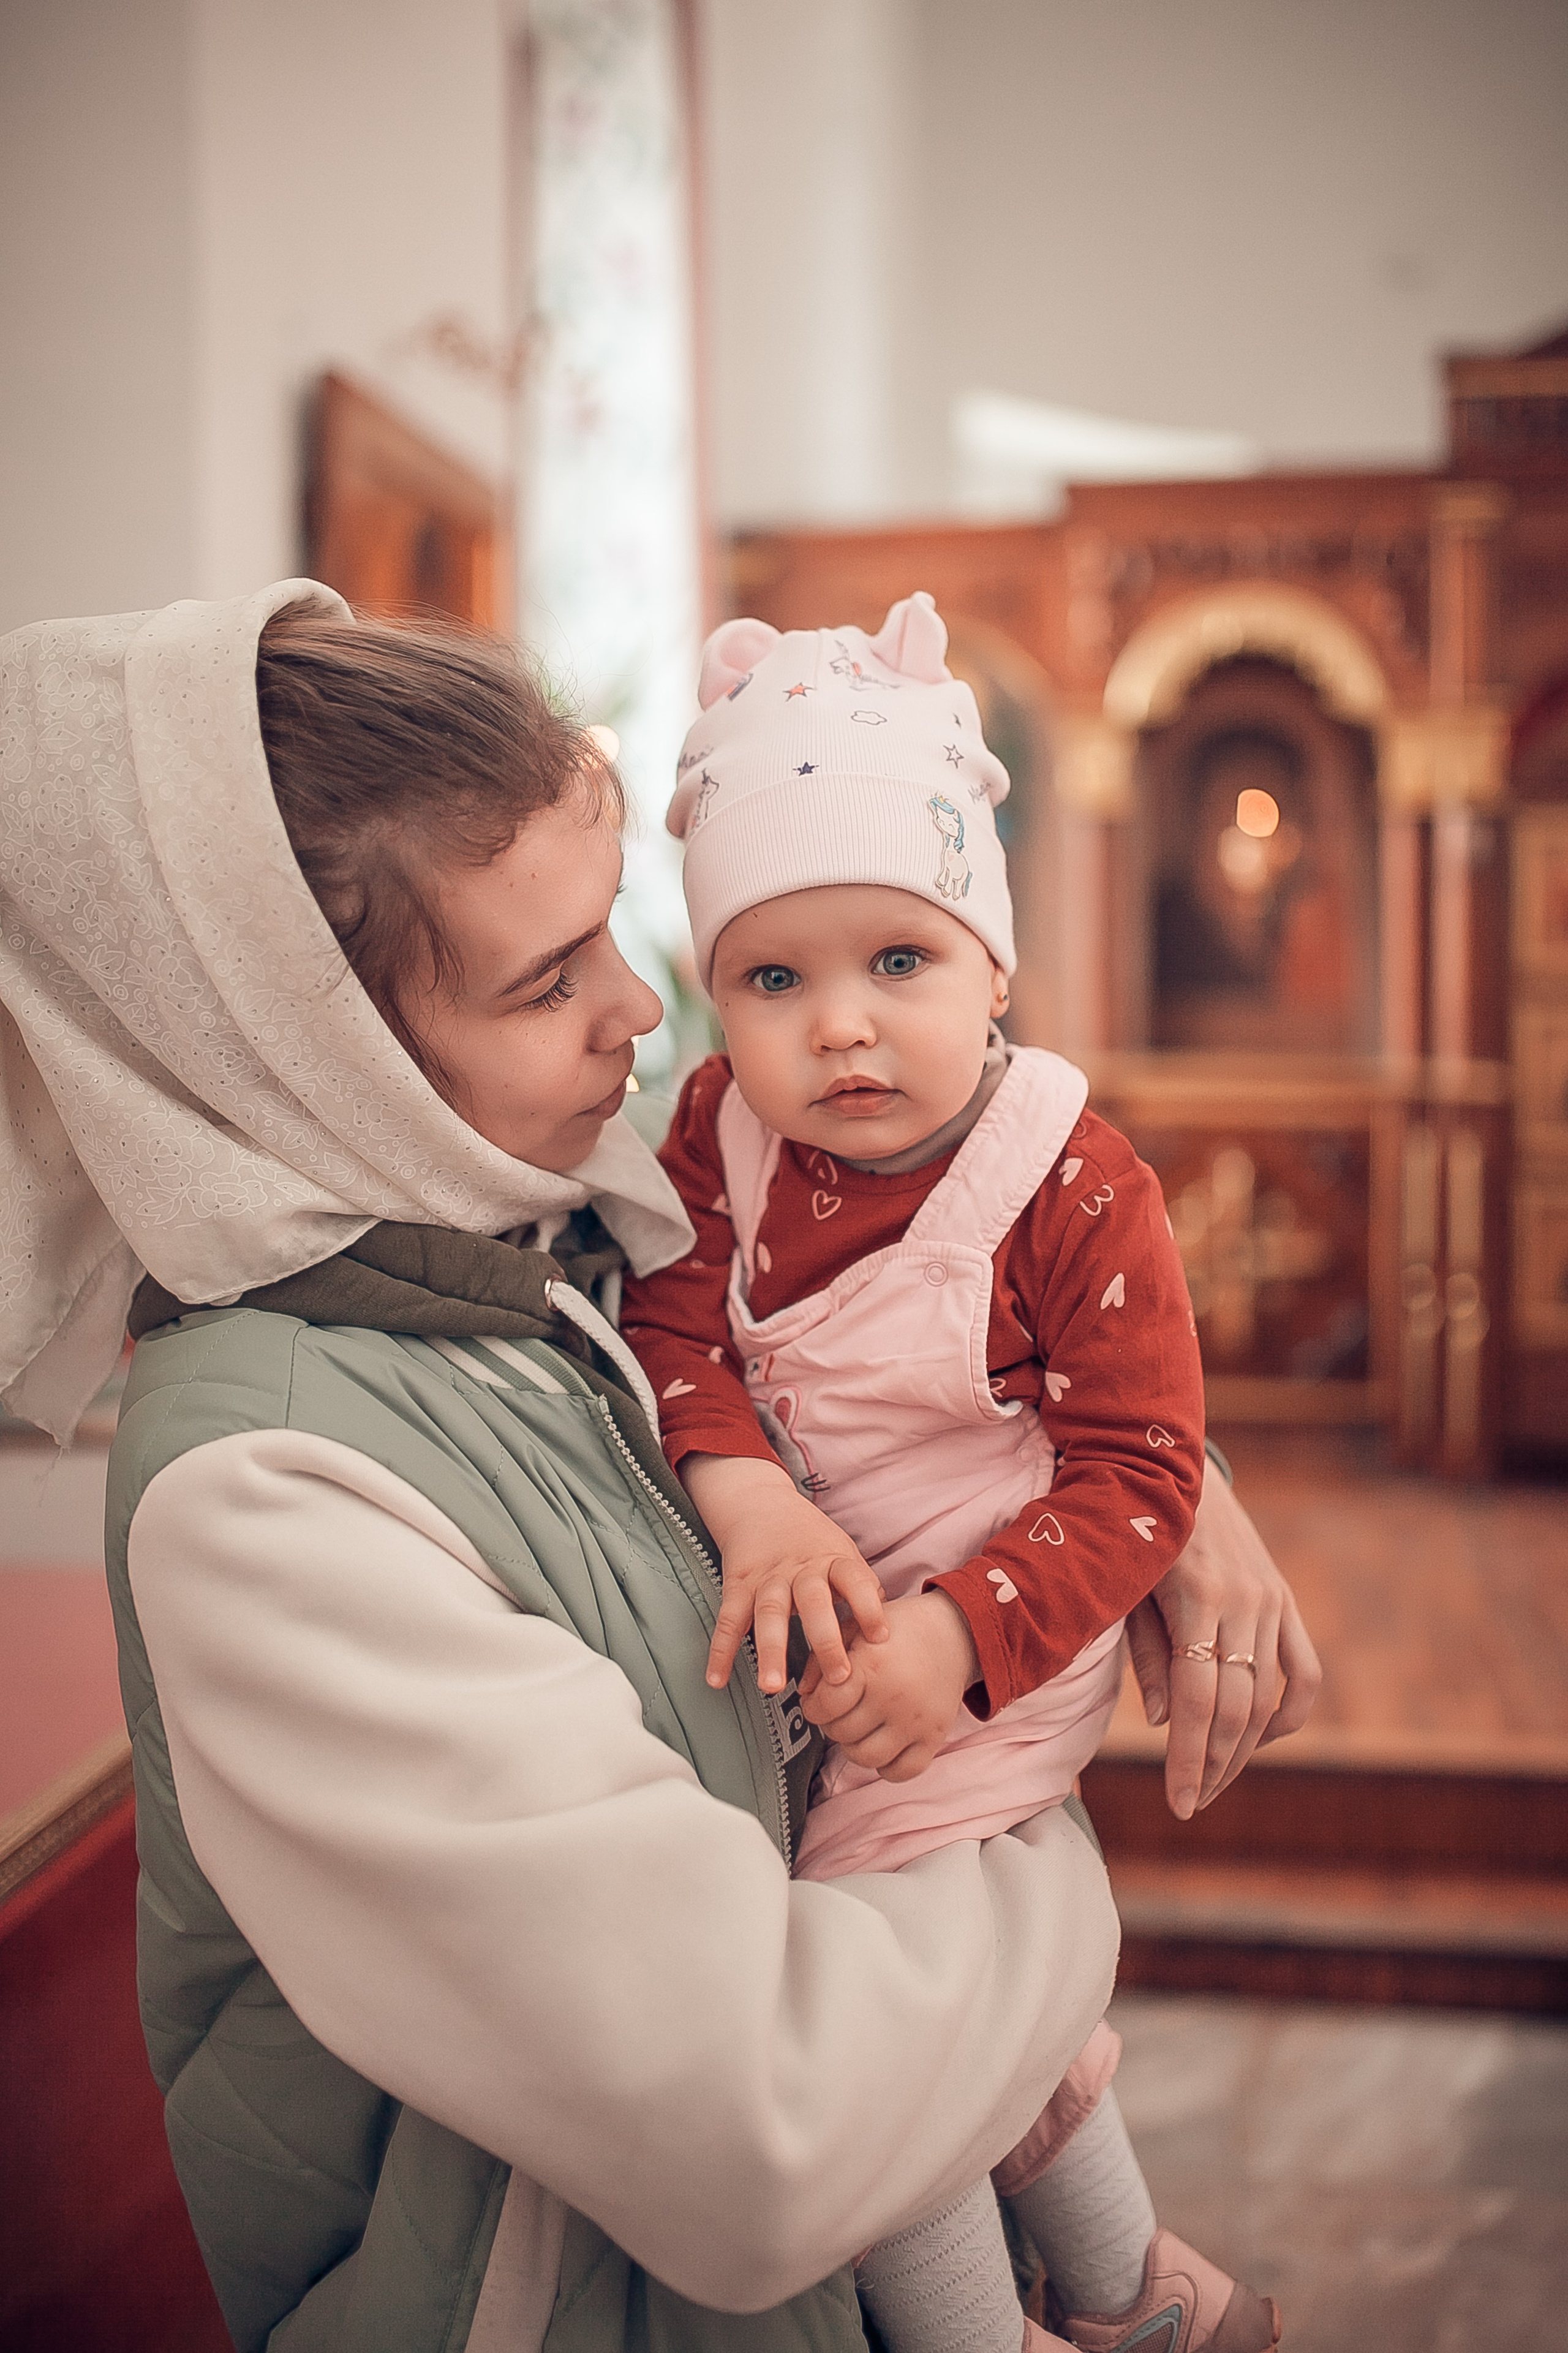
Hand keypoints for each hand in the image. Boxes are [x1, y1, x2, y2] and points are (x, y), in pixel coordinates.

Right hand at [680, 1454, 887, 1694]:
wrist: (759, 1504)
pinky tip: (717, 1680)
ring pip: (769, 1614)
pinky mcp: (737, 1586)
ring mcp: (767, 1578)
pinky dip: (720, 1651)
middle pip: (813, 1602)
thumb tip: (889, 1635)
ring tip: (772, 1687)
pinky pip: (728, 1621)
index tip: (880, 1637)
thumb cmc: (811, 1540)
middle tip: (837, 1677)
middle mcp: (800, 1569)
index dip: (869, 1606)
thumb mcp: (843, 1553)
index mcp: (832, 1560)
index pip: (855, 1579)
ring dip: (771, 1651)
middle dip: (825, 1640)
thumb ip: (863, 1589)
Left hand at [798, 1590, 978, 1781]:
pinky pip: (900, 1772)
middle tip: (839, 1712)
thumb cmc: (899, 1631)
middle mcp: (893, 1697)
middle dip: (831, 1724)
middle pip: (841, 1733)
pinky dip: (885, 1766)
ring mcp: (915, 1721)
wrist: (953, 1633)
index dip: (812, 1707)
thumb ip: (824, 1658)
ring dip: (853, 1747)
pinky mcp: (934, 1737)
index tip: (816, 1703)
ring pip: (865, 1757)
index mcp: (871, 1666)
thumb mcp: (856, 1629)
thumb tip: (804, 1693)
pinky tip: (883, 1744)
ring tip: (858, 1728)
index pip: (826, 1705)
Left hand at [1126, 1453, 1321, 1819]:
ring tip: (1213, 1778)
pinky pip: (1304, 1672)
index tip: (1179, 1803)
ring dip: (1244, 1750)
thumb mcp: (1126, 1586)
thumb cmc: (1132, 1532)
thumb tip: (1167, 1723)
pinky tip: (1257, 1736)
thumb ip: (1147, 1652)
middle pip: (1238, 1709)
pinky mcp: (1284, 1599)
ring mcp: (1271, 1601)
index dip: (1191, 1760)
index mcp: (1197, 1599)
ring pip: (1270, 1698)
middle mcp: (1244, 1603)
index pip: (1200, 1702)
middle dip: (1215, 1765)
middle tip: (1192, 1802)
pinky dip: (1287, 1713)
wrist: (1174, 1467)